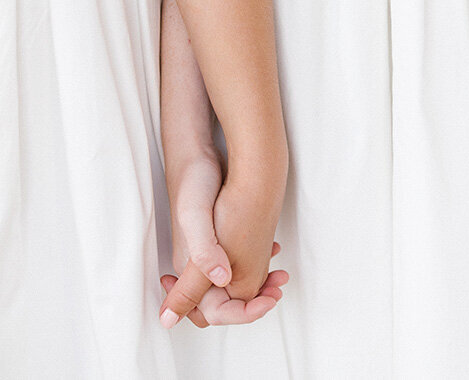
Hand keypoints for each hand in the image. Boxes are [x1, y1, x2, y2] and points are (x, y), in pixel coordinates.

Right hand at [160, 150, 287, 328]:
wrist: (194, 154)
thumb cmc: (194, 183)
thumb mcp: (195, 217)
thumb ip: (203, 253)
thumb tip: (222, 282)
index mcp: (188, 269)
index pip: (212, 313)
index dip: (243, 314)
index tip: (269, 301)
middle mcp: (195, 266)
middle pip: (220, 306)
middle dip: (251, 305)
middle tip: (278, 291)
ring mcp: (206, 252)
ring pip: (230, 287)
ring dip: (256, 288)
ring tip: (280, 277)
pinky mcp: (218, 236)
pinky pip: (236, 264)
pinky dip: (256, 266)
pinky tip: (274, 252)